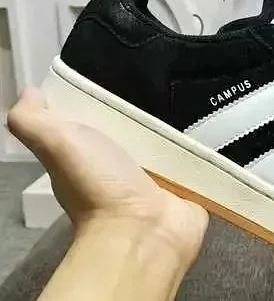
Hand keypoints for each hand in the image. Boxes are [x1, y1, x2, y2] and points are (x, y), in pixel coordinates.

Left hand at [7, 87, 207, 267]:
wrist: (144, 233)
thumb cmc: (99, 187)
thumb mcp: (57, 145)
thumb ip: (32, 121)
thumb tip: (30, 92)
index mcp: (91, 155)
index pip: (98, 117)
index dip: (104, 95)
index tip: (121, 66)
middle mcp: (124, 166)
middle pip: (139, 126)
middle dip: (151, 103)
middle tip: (170, 73)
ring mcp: (160, 177)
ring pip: (172, 139)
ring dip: (184, 122)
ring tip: (199, 87)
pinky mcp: (191, 184)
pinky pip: (200, 156)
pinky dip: (207, 143)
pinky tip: (217, 119)